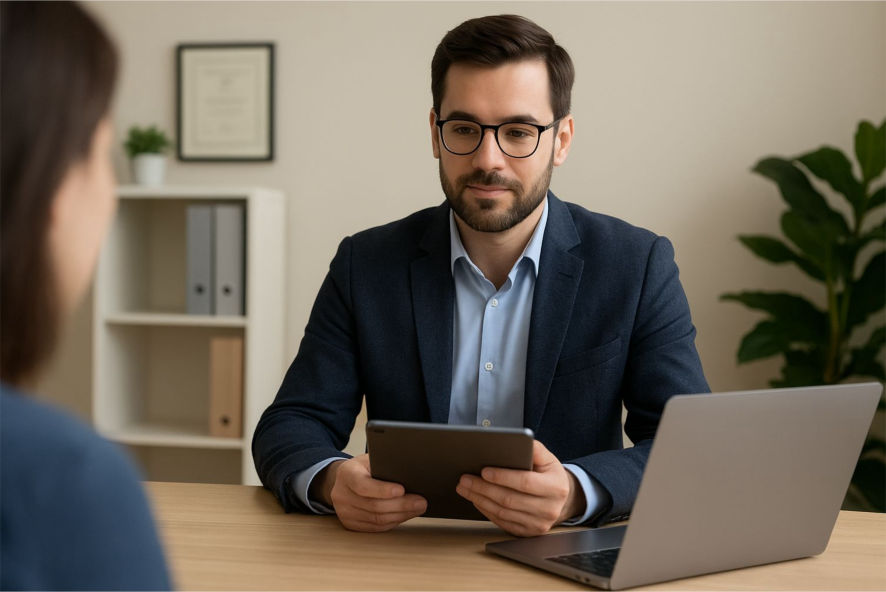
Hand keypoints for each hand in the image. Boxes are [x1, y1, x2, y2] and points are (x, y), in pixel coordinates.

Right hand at [312, 454, 426, 531]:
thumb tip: (410, 473)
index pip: (363, 485)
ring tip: (418, 508)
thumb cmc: (363, 468)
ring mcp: (344, 512)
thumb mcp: (370, 459)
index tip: (402, 489)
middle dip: (401, 504)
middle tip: (420, 502)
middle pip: (374, 505)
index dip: (383, 490)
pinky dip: (393, 522)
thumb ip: (384, 465)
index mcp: (346, 474)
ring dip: (401, 515)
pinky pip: (376, 527)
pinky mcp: (351, 524)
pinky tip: (405, 515)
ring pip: (377, 519)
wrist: (344, 481)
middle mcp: (341, 495)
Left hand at [455, 440, 584, 536]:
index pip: (524, 482)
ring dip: (480, 500)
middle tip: (465, 479)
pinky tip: (476, 500)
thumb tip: (518, 442)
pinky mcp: (528, 533)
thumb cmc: (549, 475)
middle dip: (483, 488)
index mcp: (556, 487)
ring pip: (503, 513)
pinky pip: (502, 522)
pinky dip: (486, 511)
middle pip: (509, 499)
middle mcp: (550, 509)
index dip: (502, 477)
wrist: (561, 499)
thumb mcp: (548, 459)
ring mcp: (539, 524)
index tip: (484, 471)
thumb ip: (535, 449)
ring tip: (465, 488)